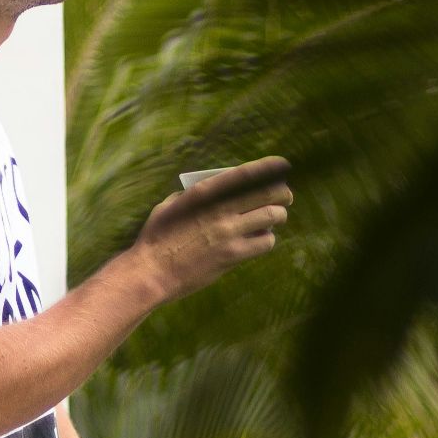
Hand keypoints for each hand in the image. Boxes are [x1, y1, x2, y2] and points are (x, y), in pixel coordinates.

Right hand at [131, 155, 291, 302]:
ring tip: (276, 217)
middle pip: (268, 193)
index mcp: (204, 192)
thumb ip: (193, 196)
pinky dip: (268, 239)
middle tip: (285, 197)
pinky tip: (261, 239)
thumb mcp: (170, 205)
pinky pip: (266, 242)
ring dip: (279, 215)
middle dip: (283, 193)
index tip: (283, 165)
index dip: (269, 167)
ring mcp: (229, 232)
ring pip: (272, 216)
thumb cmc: (157, 238)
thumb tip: (215, 191)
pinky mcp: (233, 255)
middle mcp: (221, 208)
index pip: (245, 173)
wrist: (151, 272)